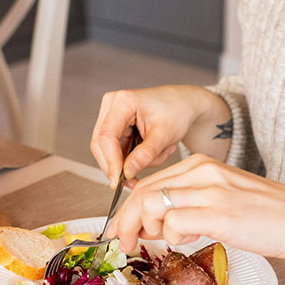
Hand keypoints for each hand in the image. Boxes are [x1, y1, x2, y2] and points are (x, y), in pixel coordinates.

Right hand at [90, 86, 224, 187]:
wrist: (183, 104)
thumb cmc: (177, 111)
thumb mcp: (165, 135)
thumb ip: (145, 154)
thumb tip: (126, 173)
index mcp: (123, 101)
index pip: (106, 136)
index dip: (110, 161)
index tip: (117, 181)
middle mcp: (112, 105)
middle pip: (101, 144)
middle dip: (116, 166)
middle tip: (133, 182)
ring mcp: (111, 115)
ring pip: (108, 150)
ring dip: (129, 161)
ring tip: (158, 153)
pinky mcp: (116, 126)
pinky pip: (116, 150)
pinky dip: (132, 158)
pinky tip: (152, 151)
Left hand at [107, 154, 284, 258]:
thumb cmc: (268, 213)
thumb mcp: (224, 196)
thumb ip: (192, 202)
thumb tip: (157, 222)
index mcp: (201, 165)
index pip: (148, 182)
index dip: (127, 209)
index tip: (122, 228)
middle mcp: (202, 173)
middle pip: (142, 192)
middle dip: (125, 221)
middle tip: (125, 243)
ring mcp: (211, 192)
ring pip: (152, 205)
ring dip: (144, 230)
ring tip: (157, 242)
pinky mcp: (220, 214)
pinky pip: (174, 223)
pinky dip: (171, 237)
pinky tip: (188, 240)